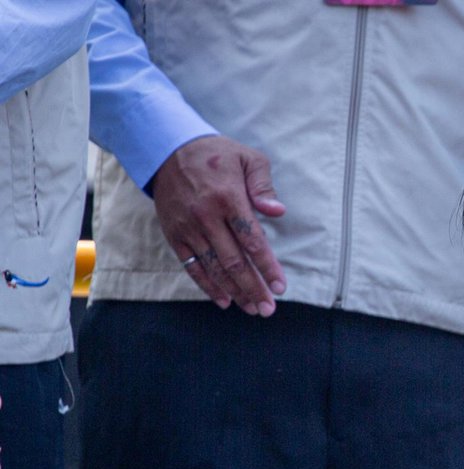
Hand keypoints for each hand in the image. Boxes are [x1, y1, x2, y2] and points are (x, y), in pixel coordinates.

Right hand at [151, 135, 286, 315]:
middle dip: (253, 288)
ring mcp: (188, 228)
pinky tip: (224, 300)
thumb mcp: (247, 158)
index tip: (281, 287)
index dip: (267, 266)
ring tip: (252, 309)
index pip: (252, 240)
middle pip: (234, 261)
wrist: (167, 149)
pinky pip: (192, 266)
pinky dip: (207, 286)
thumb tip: (278, 212)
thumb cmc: (216, 154)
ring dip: (234, 292)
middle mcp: (206, 216)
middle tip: (268, 309)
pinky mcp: (174, 234)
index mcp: (228, 197)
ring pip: (213, 268)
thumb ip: (264, 186)